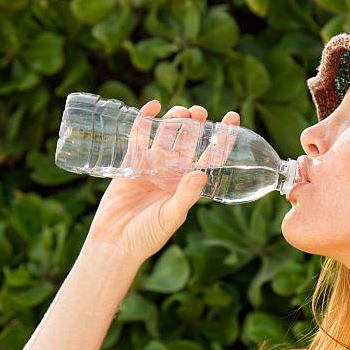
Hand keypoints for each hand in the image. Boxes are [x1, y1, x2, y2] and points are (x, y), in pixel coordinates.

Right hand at [83, 100, 239, 264]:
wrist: (115, 243)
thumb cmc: (147, 236)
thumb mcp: (171, 216)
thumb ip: (186, 195)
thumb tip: (201, 173)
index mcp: (189, 183)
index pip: (212, 155)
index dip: (224, 137)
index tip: (233, 117)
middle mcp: (174, 171)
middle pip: (189, 139)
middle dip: (196, 123)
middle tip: (199, 111)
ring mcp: (153, 165)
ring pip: (167, 134)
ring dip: (175, 119)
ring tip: (181, 111)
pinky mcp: (132, 162)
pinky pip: (139, 136)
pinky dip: (145, 120)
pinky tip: (152, 106)